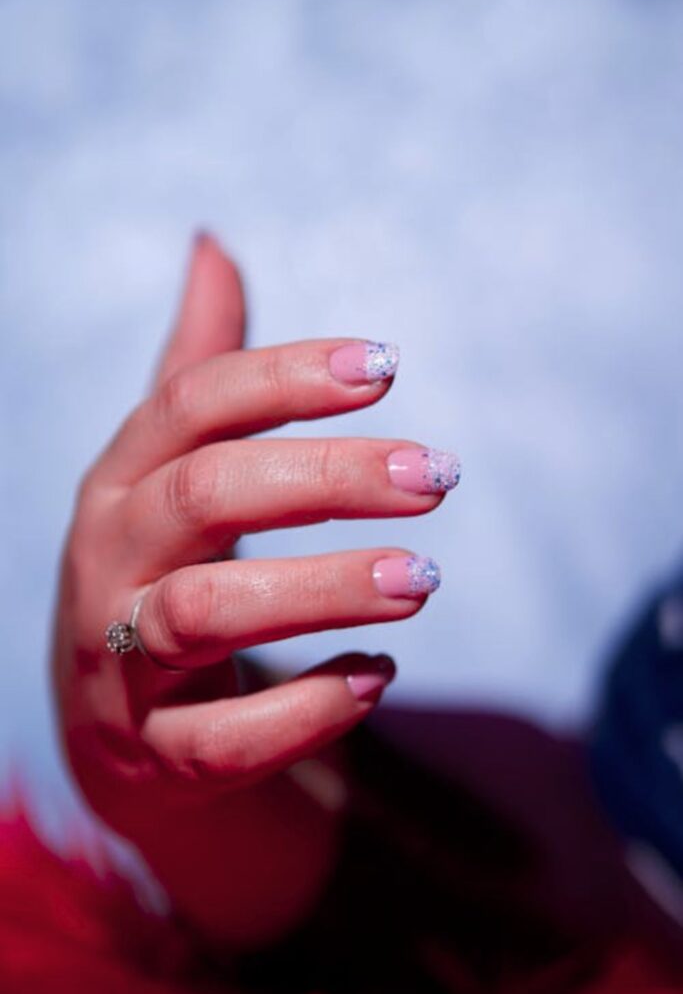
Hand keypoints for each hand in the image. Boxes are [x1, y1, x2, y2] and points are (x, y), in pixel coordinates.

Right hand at [52, 234, 459, 948]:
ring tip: (424, 580)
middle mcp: (108, 559)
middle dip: (328, 479)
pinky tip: (378, 679)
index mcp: (120, 480)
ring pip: (208, 614)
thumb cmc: (160, 573)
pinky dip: (306, 710)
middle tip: (437, 477)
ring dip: (325, 590)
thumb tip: (212, 243)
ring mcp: (119, 659)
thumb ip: (198, 370)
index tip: (387, 366)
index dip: (287, 376)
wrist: (113, 730)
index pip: (194, 403)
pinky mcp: (153, 750)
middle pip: (208, 494)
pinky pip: (220, 740)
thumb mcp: (167, 470)